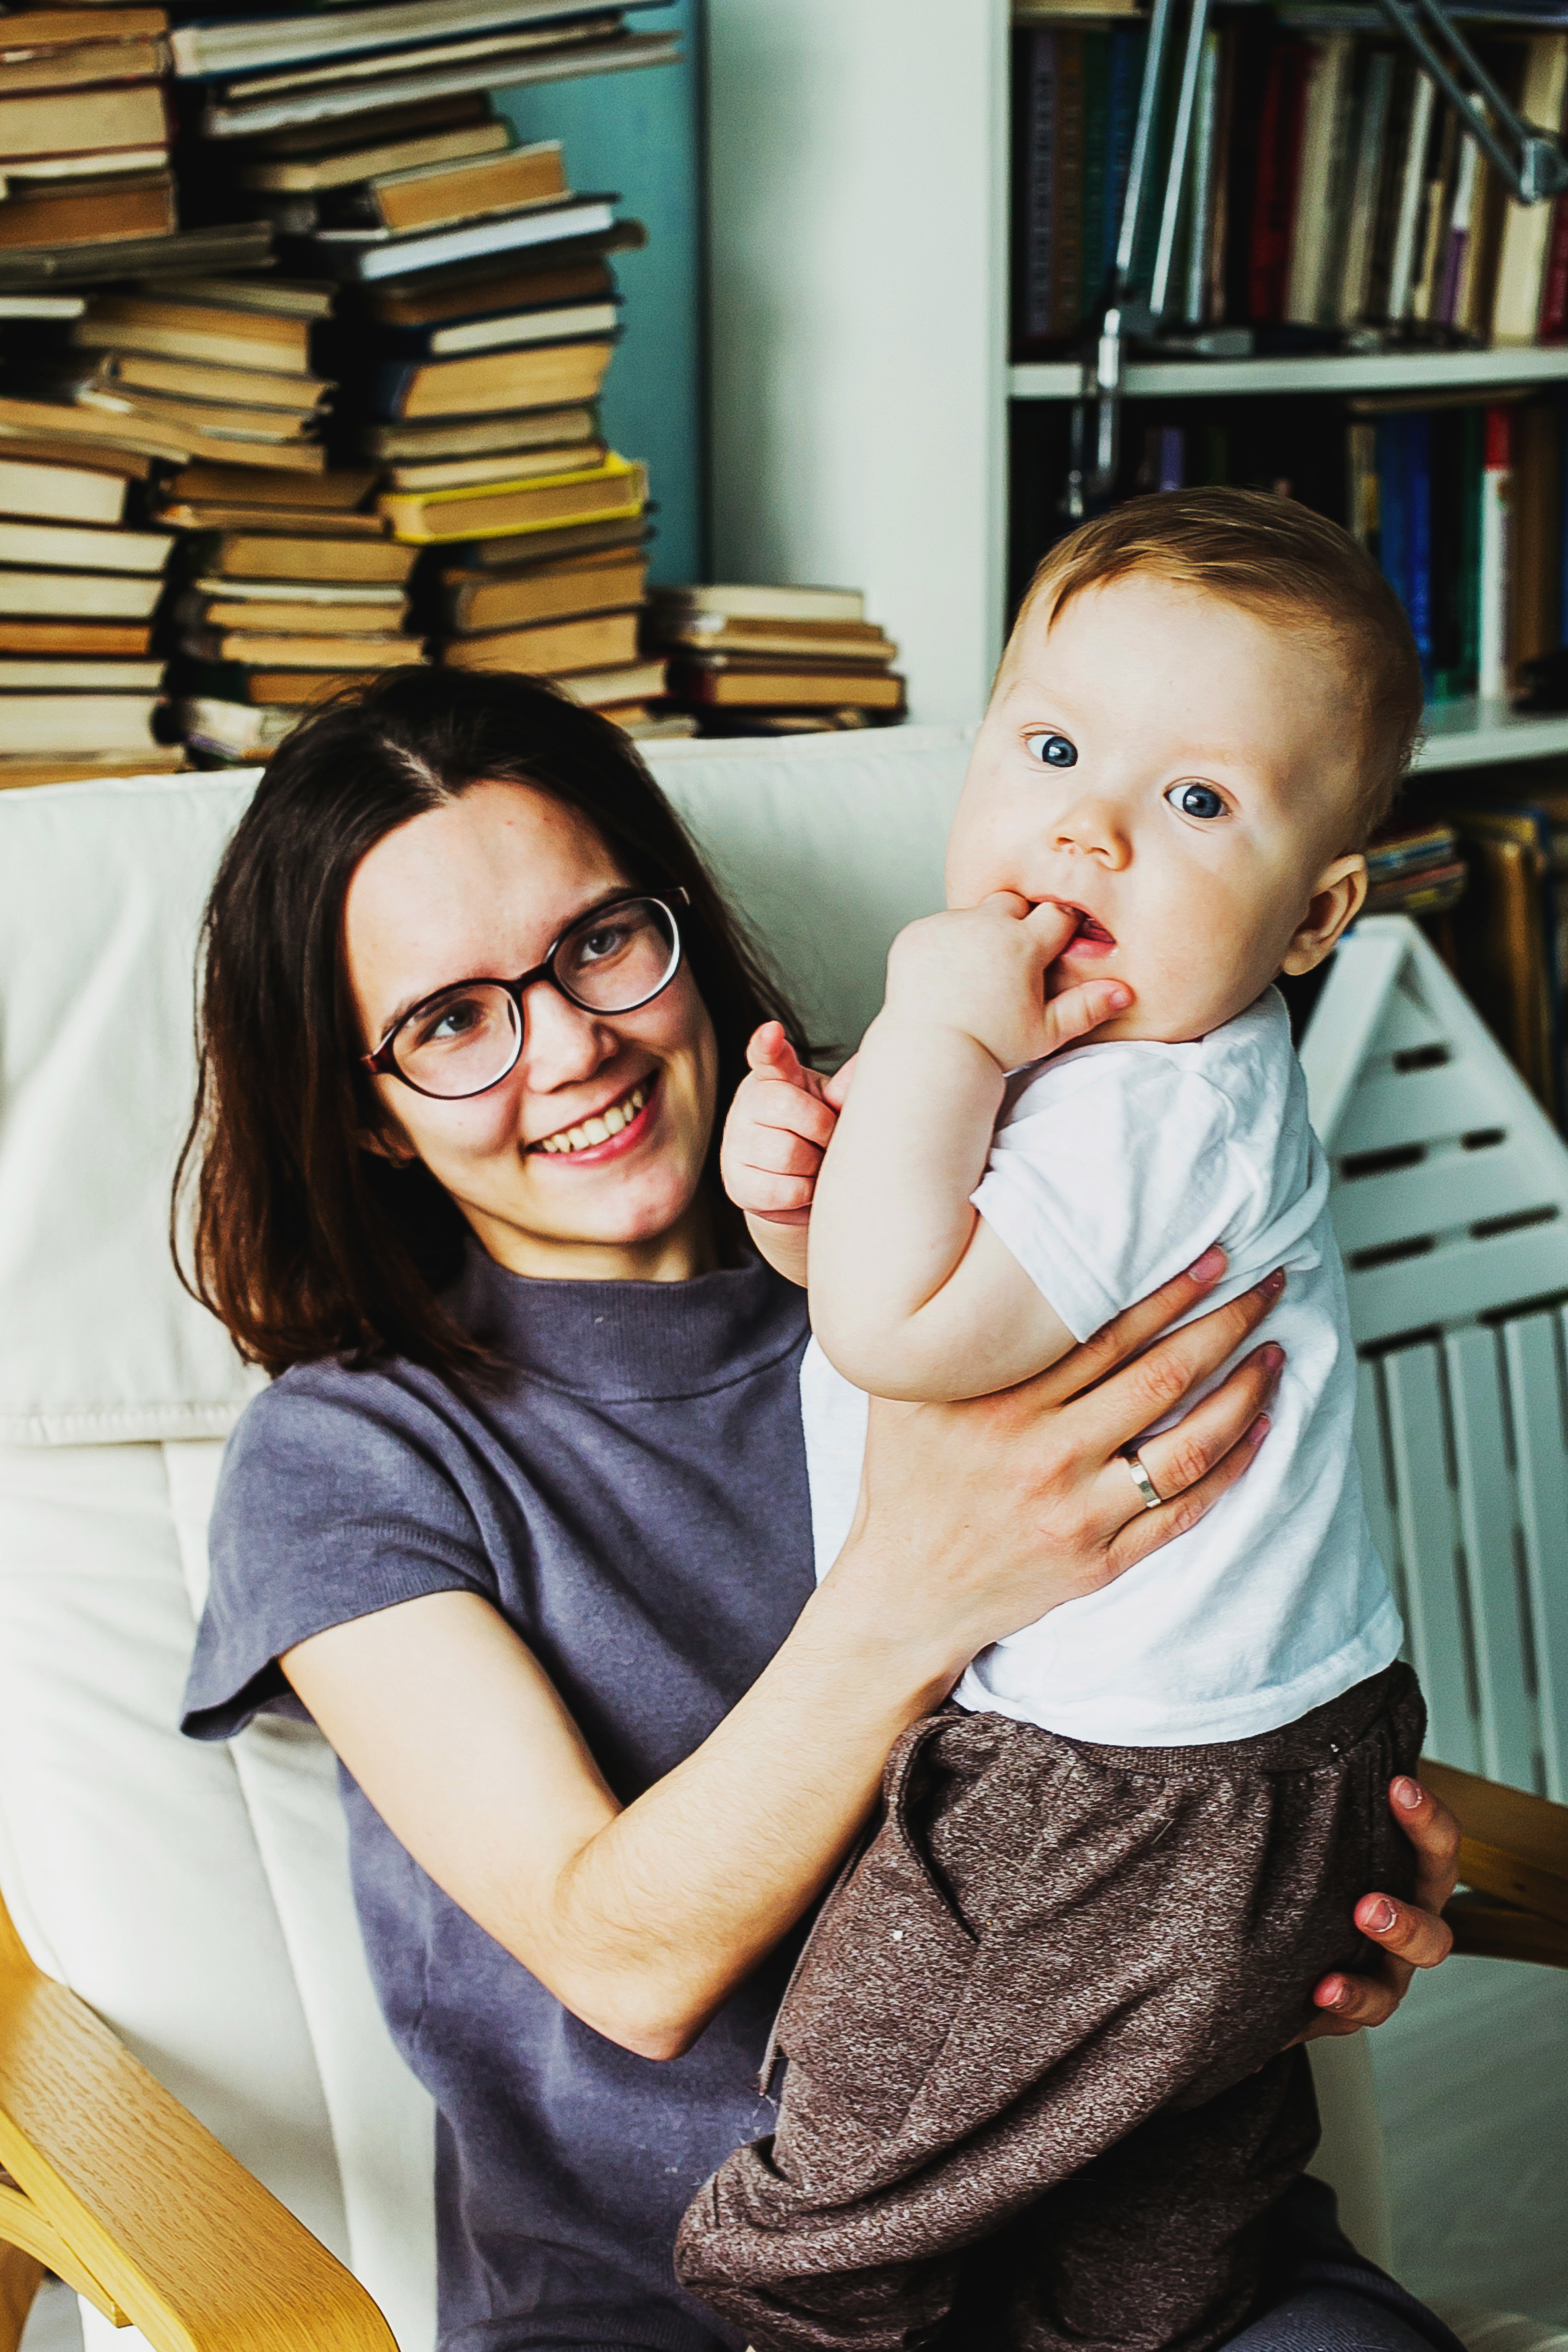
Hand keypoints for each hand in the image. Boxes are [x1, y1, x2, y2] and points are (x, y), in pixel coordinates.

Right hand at [720, 1022, 854, 1226]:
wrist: (794, 1179)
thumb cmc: (816, 1131)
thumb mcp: (830, 1103)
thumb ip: (842, 1089)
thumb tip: (865, 1066)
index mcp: (775, 1077)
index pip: (766, 1056)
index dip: (767, 1045)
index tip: (772, 1031)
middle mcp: (748, 1104)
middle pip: (788, 1109)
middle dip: (822, 1129)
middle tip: (828, 1140)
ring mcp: (737, 1144)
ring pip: (787, 1154)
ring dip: (815, 1165)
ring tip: (818, 1164)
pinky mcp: (737, 1183)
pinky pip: (782, 1191)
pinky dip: (804, 1193)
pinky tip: (805, 1186)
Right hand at [827, 1246, 1285, 1675]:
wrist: (904, 1594)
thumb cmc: (904, 1483)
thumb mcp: (900, 1396)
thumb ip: (942, 1336)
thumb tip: (975, 1255)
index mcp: (1001, 1405)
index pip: (1106, 1333)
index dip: (1169, 1290)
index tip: (1213, 1255)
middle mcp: (1046, 1456)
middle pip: (1160, 1377)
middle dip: (1225, 1323)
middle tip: (1266, 1283)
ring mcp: (1080, 1513)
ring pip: (1187, 1445)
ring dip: (1243, 1391)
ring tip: (1274, 1349)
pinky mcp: (1101, 1560)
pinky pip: (1185, 1510)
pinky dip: (1232, 1467)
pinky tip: (1259, 1427)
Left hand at [881, 894, 1129, 1072]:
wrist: (932, 1056)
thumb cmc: (991, 1048)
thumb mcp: (1045, 1032)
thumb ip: (1085, 1007)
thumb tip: (1123, 992)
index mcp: (1023, 945)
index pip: (1058, 914)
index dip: (1059, 931)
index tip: (1052, 949)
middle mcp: (985, 926)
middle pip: (1014, 905)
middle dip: (1018, 924)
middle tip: (1012, 964)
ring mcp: (948, 927)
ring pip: (975, 914)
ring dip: (980, 933)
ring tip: (976, 975)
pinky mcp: (917, 933)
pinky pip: (941, 926)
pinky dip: (946, 943)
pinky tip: (948, 976)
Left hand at [1295, 1776, 1459, 2040]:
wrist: (1273, 1919)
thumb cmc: (1310, 1854)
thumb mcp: (1317, 1823)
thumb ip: (1311, 1795)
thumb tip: (1275, 1737)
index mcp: (1409, 1875)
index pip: (1435, 1845)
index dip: (1426, 1819)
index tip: (1399, 1787)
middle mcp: (1404, 1927)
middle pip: (1431, 1932)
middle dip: (1405, 1922)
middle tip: (1368, 1909)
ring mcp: (1380, 1973)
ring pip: (1390, 1990)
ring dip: (1359, 1994)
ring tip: (1330, 1985)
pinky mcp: (1348, 2006)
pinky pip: (1347, 2018)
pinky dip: (1327, 2015)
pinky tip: (1304, 2007)